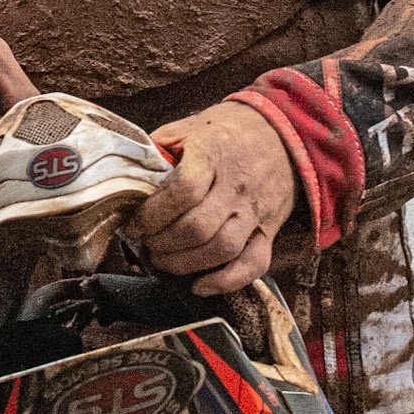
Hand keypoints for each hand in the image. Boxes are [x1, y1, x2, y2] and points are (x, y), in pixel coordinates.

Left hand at [130, 102, 297, 296]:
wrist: (284, 133)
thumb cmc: (229, 130)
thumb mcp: (190, 127)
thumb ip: (159, 148)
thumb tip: (128, 176)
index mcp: (212, 155)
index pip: (183, 191)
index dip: (153, 214)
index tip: (134, 224)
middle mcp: (235, 186)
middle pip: (198, 227)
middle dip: (163, 243)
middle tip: (147, 243)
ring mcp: (255, 211)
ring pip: (222, 249)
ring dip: (186, 263)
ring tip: (163, 261)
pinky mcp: (269, 231)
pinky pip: (254, 264)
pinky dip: (226, 281)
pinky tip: (200, 286)